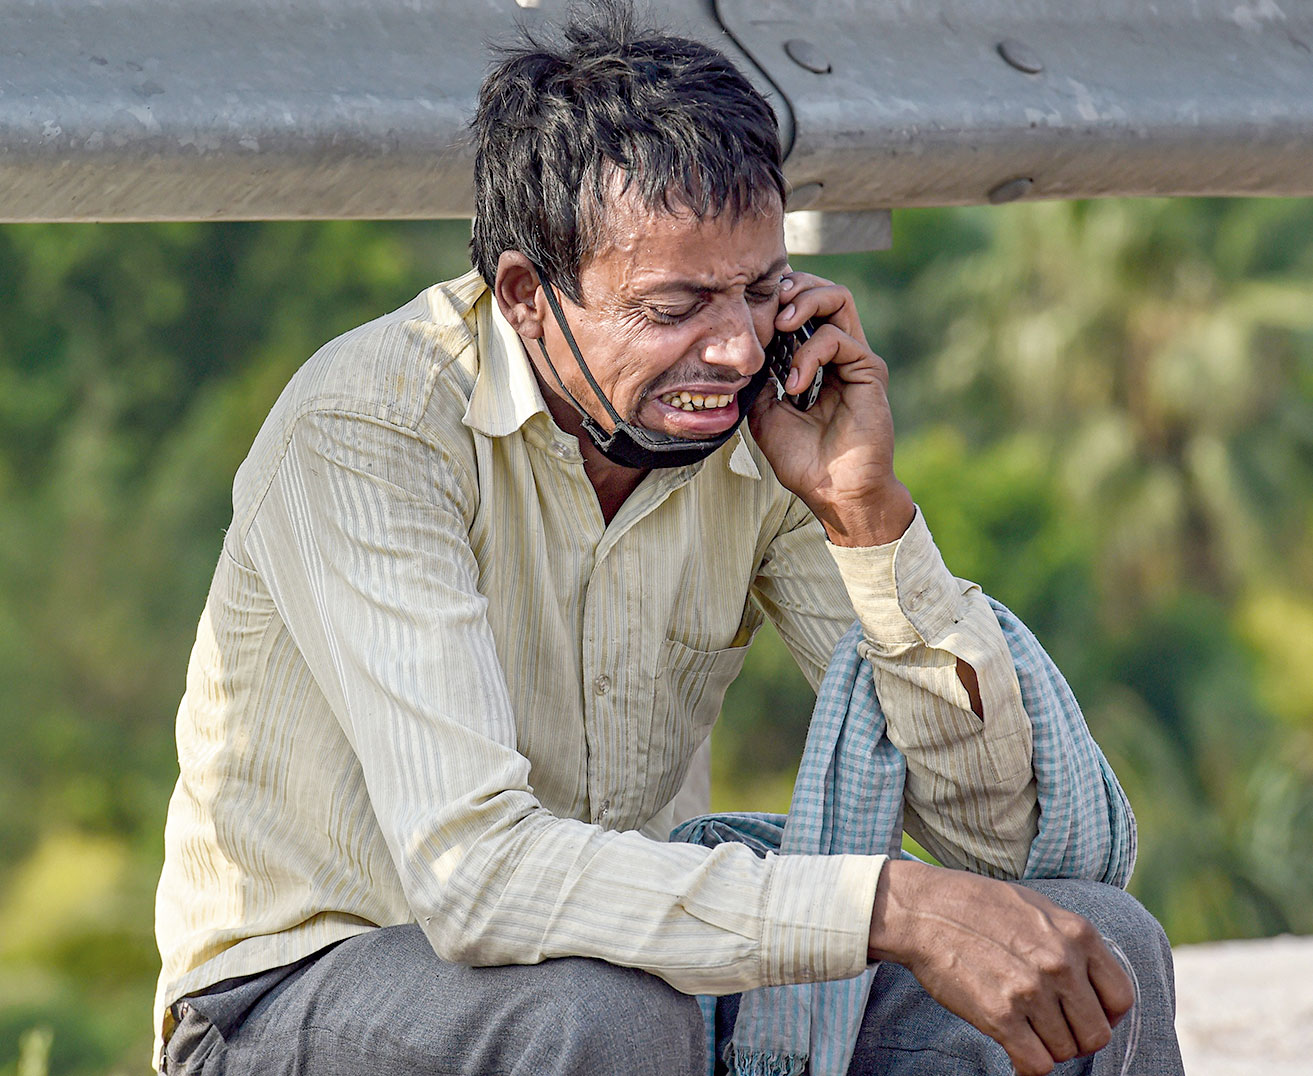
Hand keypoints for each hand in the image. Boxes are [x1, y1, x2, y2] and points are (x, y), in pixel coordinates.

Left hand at [748, 271, 913, 546]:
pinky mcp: (869, 370)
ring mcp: (856, 359)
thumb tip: (743, 352)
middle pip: (824, 291)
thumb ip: (760, 379)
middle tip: (768, 304)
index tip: (749, 307)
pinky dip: (809, 353)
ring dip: (803, 302)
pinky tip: (794, 383)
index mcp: (816, 361)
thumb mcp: (764, 413)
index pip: (802, 308)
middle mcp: (839, 354)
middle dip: (793, 287)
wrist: (833, 492)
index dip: (778, 298)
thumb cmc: (803, 460)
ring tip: (779, 326)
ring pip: (838, 298)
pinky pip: (838, 337)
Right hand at [869, 859, 1134, 1075]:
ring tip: (1025, 1028)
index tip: (1083, 1015)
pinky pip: (1036, 1065)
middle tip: (1051, 1028)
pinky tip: (1014, 1048)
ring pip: (1066, 1052)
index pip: (1121, 998)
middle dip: (1076, 1037)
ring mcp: (1031, 991)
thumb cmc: (977, 905)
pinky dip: (1028, 1066)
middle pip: (1096, 1033)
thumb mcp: (1037, 907)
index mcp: (1077, 933)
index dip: (1105, 1014)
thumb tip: (1093, 982)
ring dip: (1047, 1047)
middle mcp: (1060, 963)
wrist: (923, 910)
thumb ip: (1071, 942)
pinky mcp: (1000, 1016)